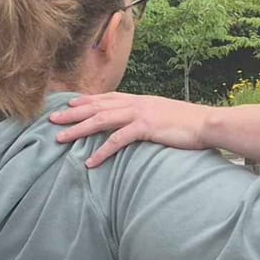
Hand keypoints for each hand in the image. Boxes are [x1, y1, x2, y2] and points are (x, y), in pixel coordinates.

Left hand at [50, 93, 216, 167]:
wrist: (207, 123)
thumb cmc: (190, 123)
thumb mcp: (165, 114)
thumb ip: (149, 117)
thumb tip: (140, 124)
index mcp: (140, 100)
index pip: (107, 98)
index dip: (86, 101)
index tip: (68, 105)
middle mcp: (136, 103)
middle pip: (97, 107)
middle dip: (72, 114)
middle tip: (52, 120)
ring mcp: (140, 114)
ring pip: (101, 120)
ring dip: (78, 129)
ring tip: (61, 138)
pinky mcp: (146, 128)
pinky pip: (118, 140)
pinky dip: (102, 151)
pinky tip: (90, 162)